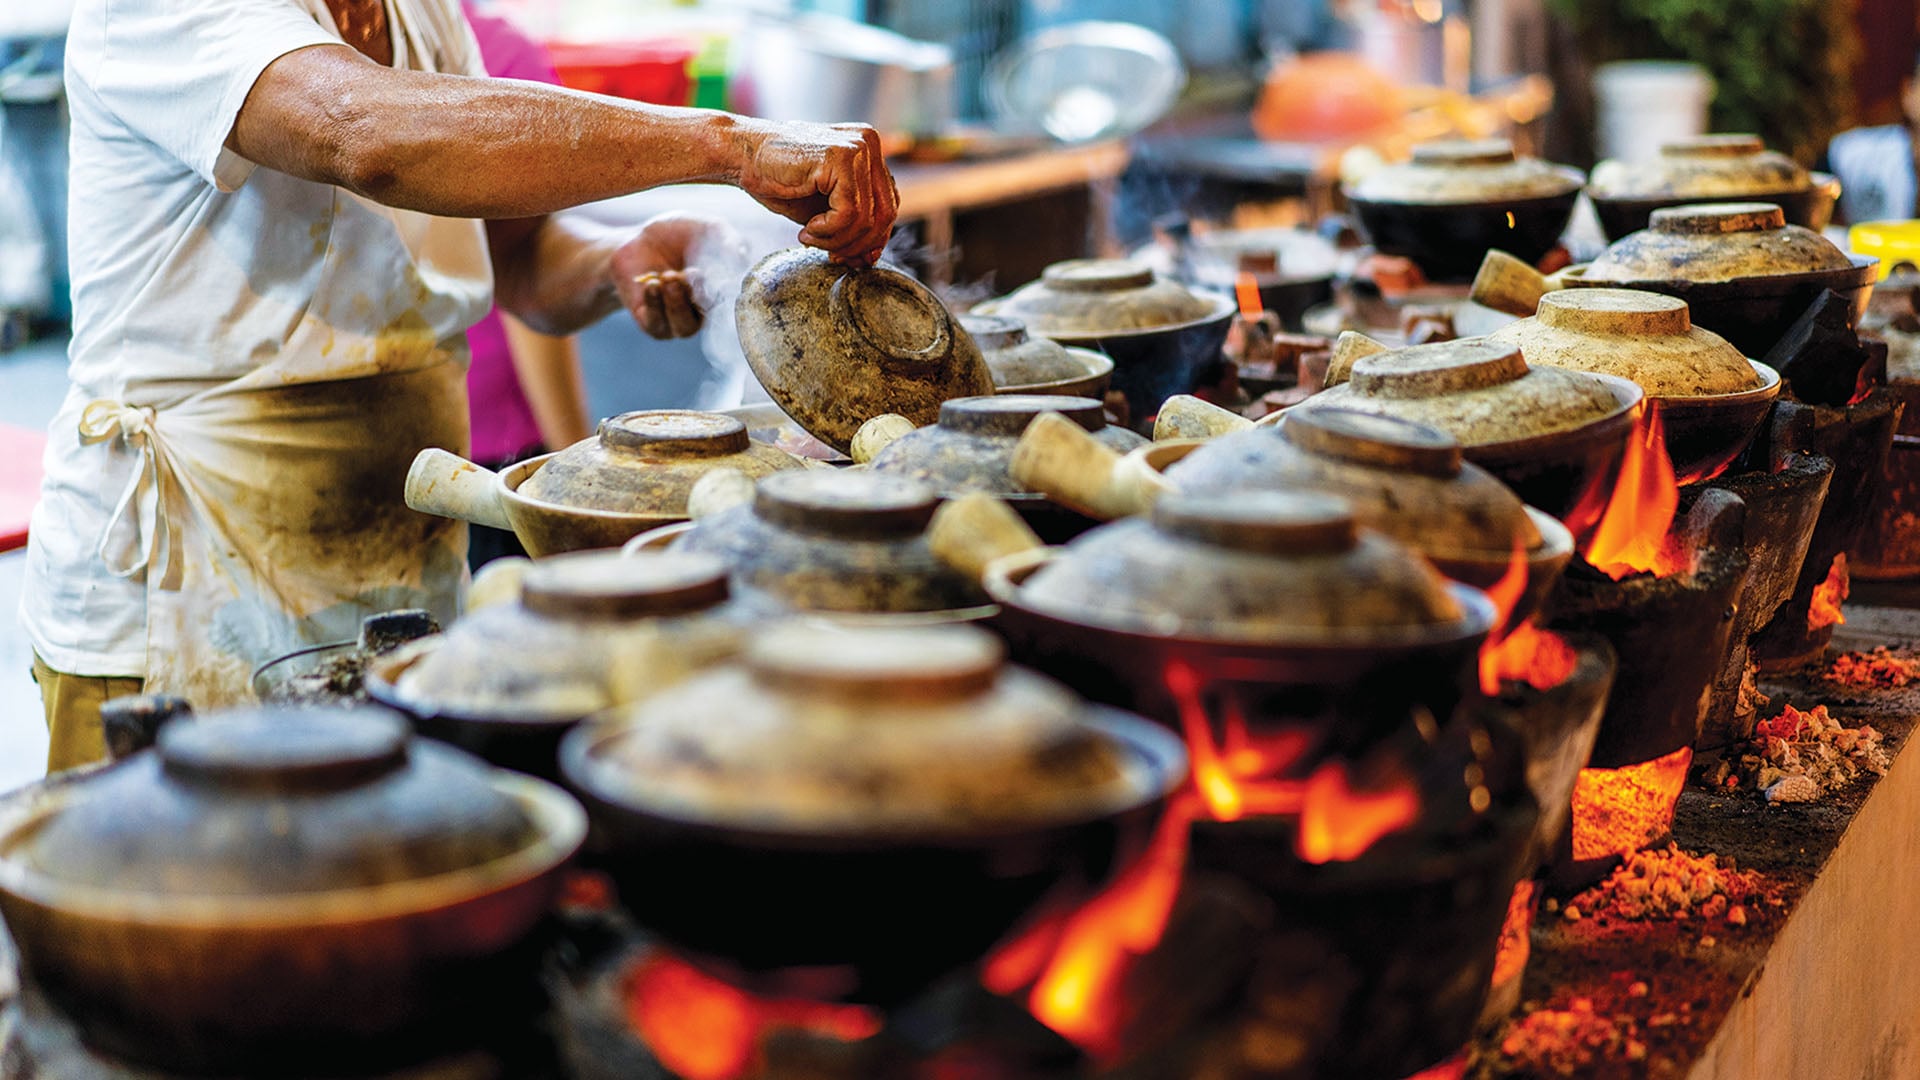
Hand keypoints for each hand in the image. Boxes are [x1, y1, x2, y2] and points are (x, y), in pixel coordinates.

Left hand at [610, 212, 739, 338]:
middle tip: (693, 271)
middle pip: (709, 318)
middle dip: (700, 295)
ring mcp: (676, 320)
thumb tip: (742, 256)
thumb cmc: (676, 235)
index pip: (730, 301)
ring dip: (677, 302)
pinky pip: (657, 325)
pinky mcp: (651, 323)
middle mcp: (701, 311)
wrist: (635, 240)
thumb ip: (728, 240)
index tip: (719, 275)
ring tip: (668, 276)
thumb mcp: (707, 228)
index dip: (726, 291)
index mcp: (720, 292)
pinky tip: (653, 284)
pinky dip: (656, 304)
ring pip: (684, 328)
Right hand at [738, 121, 897, 265]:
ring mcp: (857, 147)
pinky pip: (849, 212)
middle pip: (886, 214)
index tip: (844, 255)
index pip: (889, 205)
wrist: (740, 155)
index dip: (871, 239)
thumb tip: (871, 258)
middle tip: (830, 255)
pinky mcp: (841, 156)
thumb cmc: (778, 180)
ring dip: (838, 240)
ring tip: (811, 238)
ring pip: (867, 217)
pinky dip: (828, 230)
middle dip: (857, 244)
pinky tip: (807, 228)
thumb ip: (851, 225)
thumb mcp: (823, 208)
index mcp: (869, 151)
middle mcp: (869, 143)